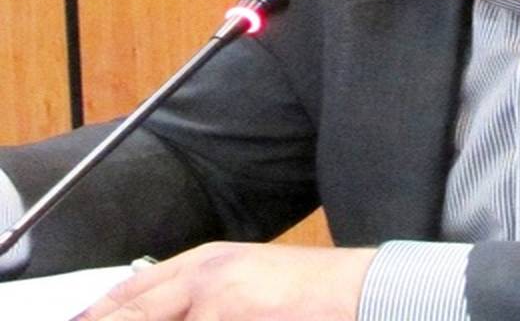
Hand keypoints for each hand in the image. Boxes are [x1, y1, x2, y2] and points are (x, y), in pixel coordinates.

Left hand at [74, 241, 375, 319]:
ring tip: (143, 318)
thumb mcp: (248, 281)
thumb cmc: (312, 293)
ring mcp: (217, 308)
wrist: (361, 294)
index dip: (99, 315)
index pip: (127, 295)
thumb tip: (150, 311)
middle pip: (127, 312)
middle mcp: (204, 281)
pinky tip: (213, 320)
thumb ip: (200, 294)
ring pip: (150, 320)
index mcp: (205, 263)